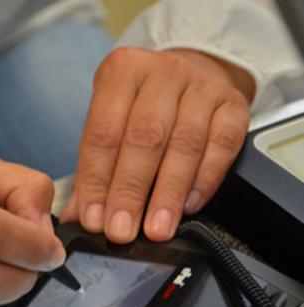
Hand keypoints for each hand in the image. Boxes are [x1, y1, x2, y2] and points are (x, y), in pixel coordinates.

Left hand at [61, 48, 253, 242]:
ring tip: (156, 228)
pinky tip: (189, 205)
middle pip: (144, 138)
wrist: (190, 79)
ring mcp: (202, 85)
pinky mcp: (233, 104)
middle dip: (130, 191)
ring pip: (184, 144)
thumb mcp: (110, 124)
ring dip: (168, 194)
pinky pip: (223, 145)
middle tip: (122, 230)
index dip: (96, 181)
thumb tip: (79, 215)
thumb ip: (93, 169)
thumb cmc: (142, 107)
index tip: (94, 218)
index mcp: (121, 71)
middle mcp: (163, 72)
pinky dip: (205, 180)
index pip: (103, 133)